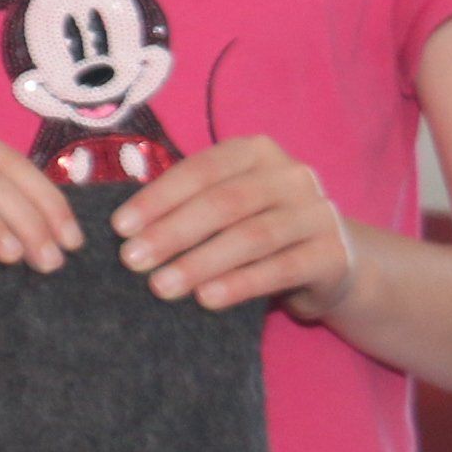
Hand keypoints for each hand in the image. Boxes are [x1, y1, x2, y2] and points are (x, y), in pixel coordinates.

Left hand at [111, 136, 355, 317]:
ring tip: (161, 286)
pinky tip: (207, 299)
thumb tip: (124, 229)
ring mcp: (316, 212)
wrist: (331, 262)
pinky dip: (240, 284)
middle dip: (172, 232)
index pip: (201, 170)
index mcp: (256, 152)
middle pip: (224, 202)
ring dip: (200, 262)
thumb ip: (188, 206)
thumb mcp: (227, 208)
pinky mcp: (332, 253)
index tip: (119, 227)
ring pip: (251, 236)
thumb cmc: (259, 229)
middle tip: (131, 261)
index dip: (158, 197)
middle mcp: (291, 175)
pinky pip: (281, 268)